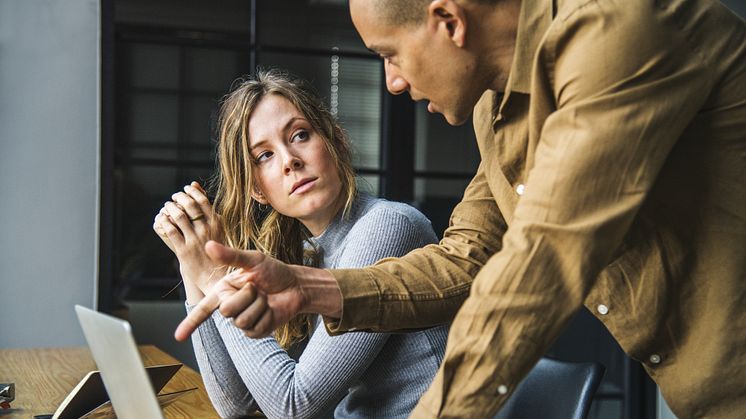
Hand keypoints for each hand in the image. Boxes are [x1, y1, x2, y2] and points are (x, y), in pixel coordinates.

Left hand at [153, 182, 225, 293]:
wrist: (215, 277)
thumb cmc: (217, 251)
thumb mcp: (218, 229)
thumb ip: (208, 210)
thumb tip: (196, 186)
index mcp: (217, 224)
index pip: (203, 200)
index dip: (192, 192)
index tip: (186, 189)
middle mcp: (206, 230)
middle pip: (190, 206)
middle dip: (179, 197)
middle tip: (174, 196)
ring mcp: (195, 240)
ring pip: (179, 217)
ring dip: (170, 208)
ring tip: (167, 206)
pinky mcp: (184, 251)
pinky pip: (171, 231)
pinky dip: (164, 222)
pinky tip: (162, 219)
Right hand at [174, 241, 341, 340]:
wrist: (295, 285)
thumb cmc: (274, 271)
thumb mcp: (253, 260)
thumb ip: (230, 256)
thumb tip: (208, 245)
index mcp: (224, 290)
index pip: (203, 309)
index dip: (190, 323)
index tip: (177, 337)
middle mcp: (230, 306)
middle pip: (226, 310)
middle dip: (246, 296)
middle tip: (258, 288)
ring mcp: (242, 320)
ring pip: (241, 320)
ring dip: (258, 306)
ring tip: (265, 297)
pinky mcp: (256, 331)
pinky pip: (255, 328)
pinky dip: (266, 316)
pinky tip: (270, 309)